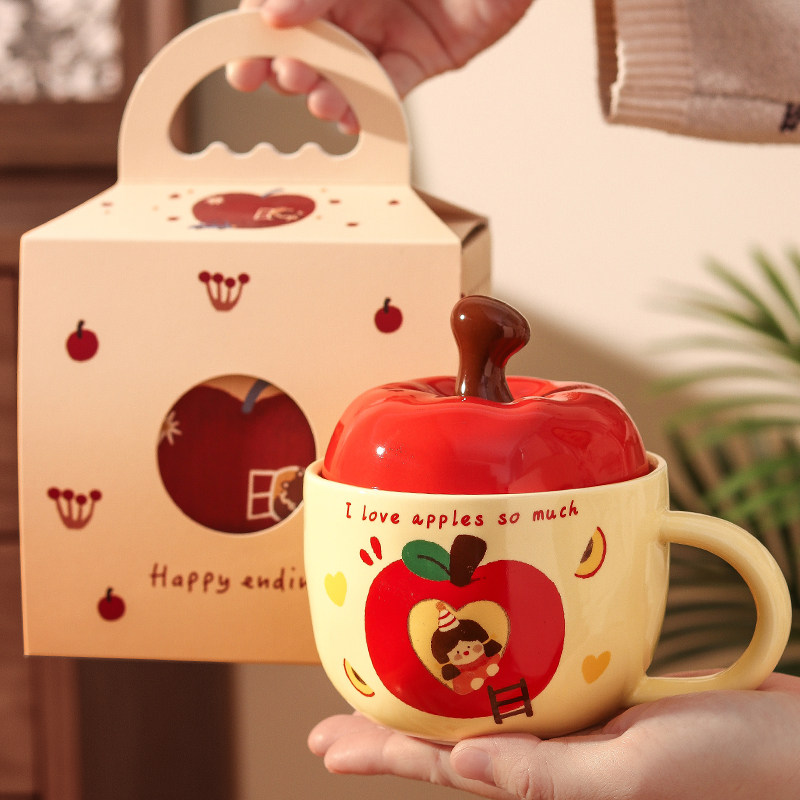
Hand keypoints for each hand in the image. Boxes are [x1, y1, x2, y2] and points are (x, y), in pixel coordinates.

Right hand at [227, 0, 533, 132]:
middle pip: (308, 48)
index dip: (256, 38)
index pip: (279, 10)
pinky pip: (392, 87)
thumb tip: (273, 16)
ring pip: (346, 73)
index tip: (243, 67)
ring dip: (329, 92)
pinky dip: (372, 105)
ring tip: (321, 100)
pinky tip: (352, 118)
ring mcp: (385, 31)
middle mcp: (351, 4)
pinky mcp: (423, 56)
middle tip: (285, 78)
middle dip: (290, 70)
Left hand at [308, 673, 799, 798]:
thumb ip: (553, 781)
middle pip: (450, 744)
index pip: (446, 769)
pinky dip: (492, 671)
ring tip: (386, 686)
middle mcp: (552, 759)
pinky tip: (475, 658)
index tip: (326, 744)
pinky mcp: (602, 700)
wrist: (796, 744)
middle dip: (388, 735)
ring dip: (433, 701)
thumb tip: (465, 769)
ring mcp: (575, 730)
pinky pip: (531, 686)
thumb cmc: (734, 767)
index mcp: (551, 784)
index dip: (382, 755)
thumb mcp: (639, 775)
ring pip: (484, 713)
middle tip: (330, 723)